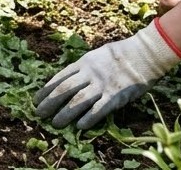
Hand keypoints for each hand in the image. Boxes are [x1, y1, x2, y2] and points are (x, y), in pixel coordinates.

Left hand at [33, 21, 180, 129]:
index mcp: (84, 62)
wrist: (144, 55)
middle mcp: (90, 74)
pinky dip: (88, 118)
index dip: (46, 89)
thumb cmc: (120, 54)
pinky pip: (99, 109)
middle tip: (39, 113)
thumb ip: (82, 67)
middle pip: (64, 90)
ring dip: (65, 113)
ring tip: (55, 123)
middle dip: (50, 103)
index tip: (36, 99)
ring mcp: (102, 85)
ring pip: (78, 101)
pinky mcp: (115, 95)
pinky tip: (80, 126)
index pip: (60, 77)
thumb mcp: (96, 55)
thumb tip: (67, 79)